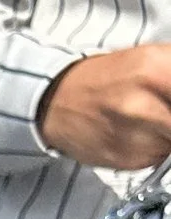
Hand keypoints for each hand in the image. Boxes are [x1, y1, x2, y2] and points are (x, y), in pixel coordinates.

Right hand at [37, 46, 170, 169]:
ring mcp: (132, 135)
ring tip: (152, 120)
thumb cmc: (110, 77)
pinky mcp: (125, 159)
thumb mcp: (153, 59)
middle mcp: (143, 104)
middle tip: (163, 115)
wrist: (57, 101)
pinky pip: (159, 156)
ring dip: (169, 134)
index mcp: (155, 68)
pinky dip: (155, 147)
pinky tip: (136, 134)